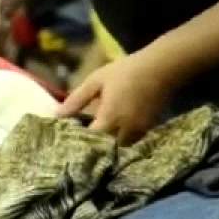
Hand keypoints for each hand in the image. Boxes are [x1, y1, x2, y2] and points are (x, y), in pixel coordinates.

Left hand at [58, 49, 178, 144]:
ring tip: (95, 138)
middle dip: (92, 148)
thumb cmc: (126, 71)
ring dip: (107, 145)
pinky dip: (119, 141)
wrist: (161, 68)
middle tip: (79, 143)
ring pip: (118, 148)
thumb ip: (76, 99)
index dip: (78, 143)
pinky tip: (113, 132)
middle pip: (104, 150)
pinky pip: (129, 142)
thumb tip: (57, 115)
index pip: (90, 141)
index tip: (66, 141)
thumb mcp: (96, 80)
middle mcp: (124, 130)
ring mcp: (138, 132)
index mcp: (110, 118)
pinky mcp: (147, 131)